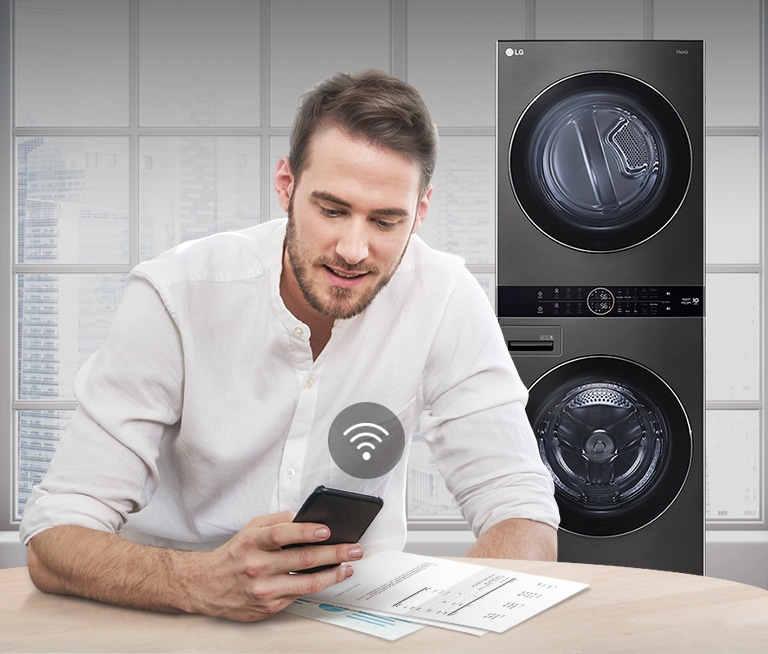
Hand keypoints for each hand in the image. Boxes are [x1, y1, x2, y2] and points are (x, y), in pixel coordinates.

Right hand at [180, 511, 363, 621]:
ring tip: (348, 566)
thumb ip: (275, 521)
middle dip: (334, 553)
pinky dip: (317, 586)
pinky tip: (330, 578)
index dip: (305, 532)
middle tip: (353, 549)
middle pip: (302, 560)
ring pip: (306, 583)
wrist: (205, 586)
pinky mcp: (268, 607)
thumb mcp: (249, 529)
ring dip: (333, 574)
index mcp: (252, 543)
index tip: (326, 530)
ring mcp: (263, 590)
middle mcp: (257, 567)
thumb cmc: (232, 555)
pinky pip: (298, 595)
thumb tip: (302, 517)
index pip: (282, 535)